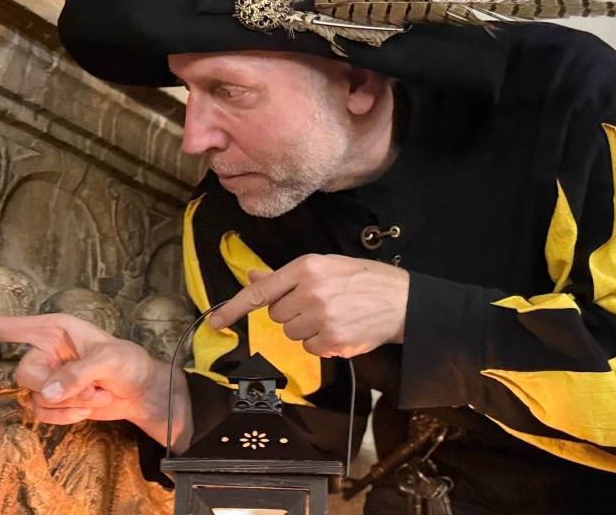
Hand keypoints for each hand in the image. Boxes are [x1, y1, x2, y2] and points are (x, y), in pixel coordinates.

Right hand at [0, 314, 191, 448]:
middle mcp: (45, 351)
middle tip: (90, 386)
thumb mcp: (109, 361)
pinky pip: (43, 414)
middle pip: (24, 374)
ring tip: (96, 394)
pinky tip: (90, 406)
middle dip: (57, 387)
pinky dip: (69, 416)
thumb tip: (45, 392)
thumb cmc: (129, 363)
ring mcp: (47, 377)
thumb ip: (76, 374)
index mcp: (54, 329)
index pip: (7, 327)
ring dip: (69, 404)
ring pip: (34, 399)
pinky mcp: (51, 400)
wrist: (141, 392)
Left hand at [209, 254, 408, 357]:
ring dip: (306, 329)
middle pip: (277, 315)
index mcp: (306, 267)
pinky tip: (340, 329)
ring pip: (291, 334)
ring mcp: (322, 319)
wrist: (402, 301)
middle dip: (291, 312)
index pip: (261, 292)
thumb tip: (251, 278)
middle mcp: (311, 292)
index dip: (234, 308)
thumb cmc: (361, 279)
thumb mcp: (324, 266)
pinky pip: (309, 348)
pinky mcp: (333, 342)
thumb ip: (284, 276)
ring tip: (332, 315)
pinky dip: (321, 343)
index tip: (214, 322)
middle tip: (318, 304)